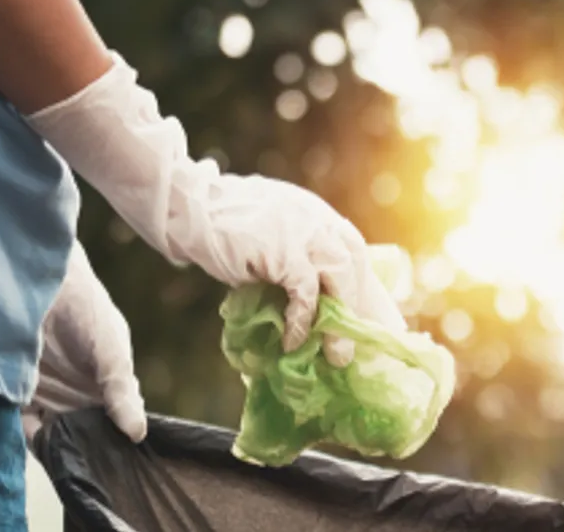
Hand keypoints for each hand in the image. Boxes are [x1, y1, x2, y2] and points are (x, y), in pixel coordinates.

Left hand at [25, 241, 146, 443]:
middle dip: (90, 451)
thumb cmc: (87, 312)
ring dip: (63, 448)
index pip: (118, 422)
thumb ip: (121, 391)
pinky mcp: (21, 396)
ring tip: (69, 460)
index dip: (120, 442)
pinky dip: (34, 439)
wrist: (38, 285)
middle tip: (93, 467)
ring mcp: (52, 397)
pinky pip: (27, 427)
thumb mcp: (113, 351)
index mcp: (110, 386)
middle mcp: (82, 395)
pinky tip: (42, 443)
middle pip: (89, 434)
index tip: (121, 461)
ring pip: (60, 435)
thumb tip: (138, 433)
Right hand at [26, 53, 407, 365]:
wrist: (187, 207)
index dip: (367, 289)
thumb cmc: (222, 228)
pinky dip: (301, 319)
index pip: (355, 253)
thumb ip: (291, 261)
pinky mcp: (283, 248)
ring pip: (341, 276)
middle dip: (362, 308)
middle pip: (357, 265)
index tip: (376, 323)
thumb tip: (305, 306)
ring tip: (334, 356)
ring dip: (339, 320)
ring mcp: (303, 230)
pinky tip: (292, 340)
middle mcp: (317, 218)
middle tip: (359, 347)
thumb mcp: (269, 238)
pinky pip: (304, 290)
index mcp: (317, 216)